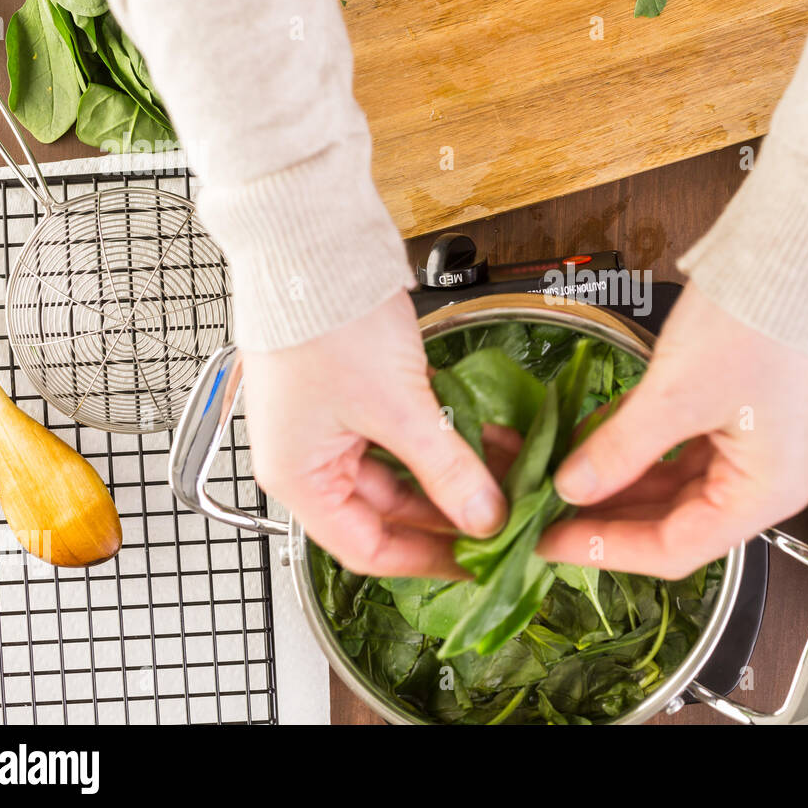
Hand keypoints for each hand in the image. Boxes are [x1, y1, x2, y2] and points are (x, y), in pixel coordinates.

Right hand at [241, 291, 506, 577]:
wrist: (313, 242)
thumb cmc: (330, 324)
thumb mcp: (400, 409)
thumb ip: (446, 470)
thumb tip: (485, 518)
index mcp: (299, 478)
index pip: (367, 549)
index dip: (426, 562)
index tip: (476, 566)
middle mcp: (311, 457)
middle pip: (390, 510)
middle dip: (450, 514)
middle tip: (504, 522)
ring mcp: (334, 421)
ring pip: (404, 469)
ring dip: (455, 474)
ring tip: (508, 479)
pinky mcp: (357, 389)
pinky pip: (407, 431)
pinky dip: (446, 437)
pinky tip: (490, 439)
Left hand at [538, 283, 807, 579]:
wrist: (799, 247)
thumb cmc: (759, 320)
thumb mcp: (677, 393)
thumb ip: (620, 449)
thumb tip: (572, 486)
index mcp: (765, 493)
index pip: (673, 549)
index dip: (604, 549)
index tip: (549, 541)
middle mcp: (765, 480)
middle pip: (671, 520)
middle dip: (602, 512)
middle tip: (541, 504)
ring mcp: (754, 445)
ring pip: (670, 485)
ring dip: (614, 479)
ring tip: (556, 470)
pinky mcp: (740, 414)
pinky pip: (678, 450)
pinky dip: (635, 449)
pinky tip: (591, 441)